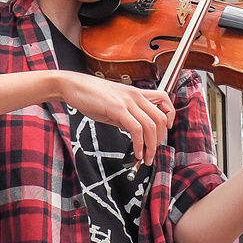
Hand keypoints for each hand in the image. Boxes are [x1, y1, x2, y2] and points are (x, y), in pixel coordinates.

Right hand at [59, 72, 175, 164]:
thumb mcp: (112, 104)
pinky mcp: (117, 109)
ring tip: (145, 157)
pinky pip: (136, 129)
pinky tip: (135, 152)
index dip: (170, 115)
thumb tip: (134, 131)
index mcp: (135, 93)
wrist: (72, 85)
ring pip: (151, 125)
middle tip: (152, 151)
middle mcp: (135, 95)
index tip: (166, 130)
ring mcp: (127, 101)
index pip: (164, 99)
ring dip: (151, 146)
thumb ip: (125, 115)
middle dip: (160, 139)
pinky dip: (139, 144)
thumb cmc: (88, 94)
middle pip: (161, 118)